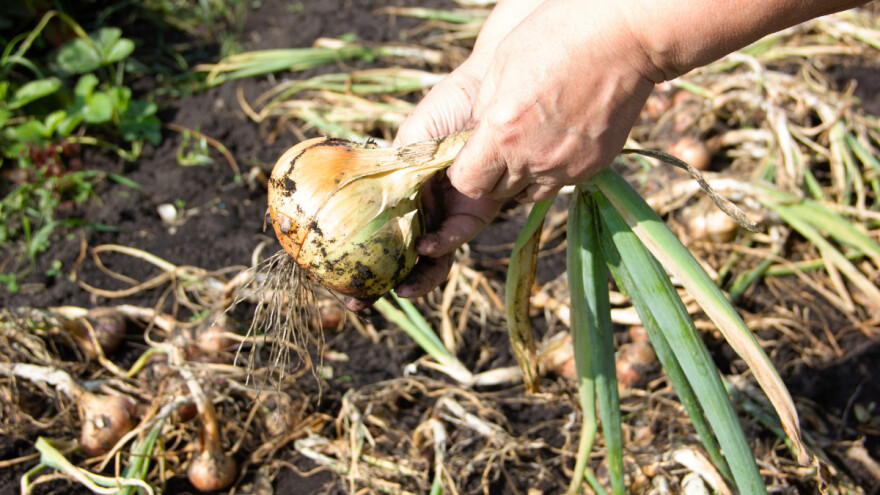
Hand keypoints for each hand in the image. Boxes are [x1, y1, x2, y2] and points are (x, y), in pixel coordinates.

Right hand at [344, 61, 500, 310]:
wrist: (489, 91)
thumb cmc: (447, 108)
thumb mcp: (409, 138)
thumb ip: (392, 169)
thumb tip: (368, 200)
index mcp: (403, 192)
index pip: (378, 233)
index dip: (359, 258)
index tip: (335, 281)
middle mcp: (425, 207)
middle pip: (403, 254)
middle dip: (382, 281)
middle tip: (360, 299)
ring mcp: (450, 212)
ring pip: (432, 256)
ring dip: (418, 276)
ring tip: (401, 289)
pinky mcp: (477, 212)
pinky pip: (457, 235)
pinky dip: (442, 245)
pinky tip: (427, 248)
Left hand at [448, 0, 657, 202]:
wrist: (624, 36)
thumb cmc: (559, 37)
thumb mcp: (503, 62)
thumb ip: (483, 106)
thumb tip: (475, 130)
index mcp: (502, 133)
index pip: (468, 183)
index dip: (464, 172)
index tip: (470, 155)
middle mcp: (532, 158)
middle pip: (497, 192)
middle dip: (491, 175)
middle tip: (498, 147)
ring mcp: (566, 166)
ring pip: (530, 193)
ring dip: (522, 177)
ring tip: (528, 145)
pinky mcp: (593, 165)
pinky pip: (562, 180)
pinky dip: (554, 168)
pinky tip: (559, 138)